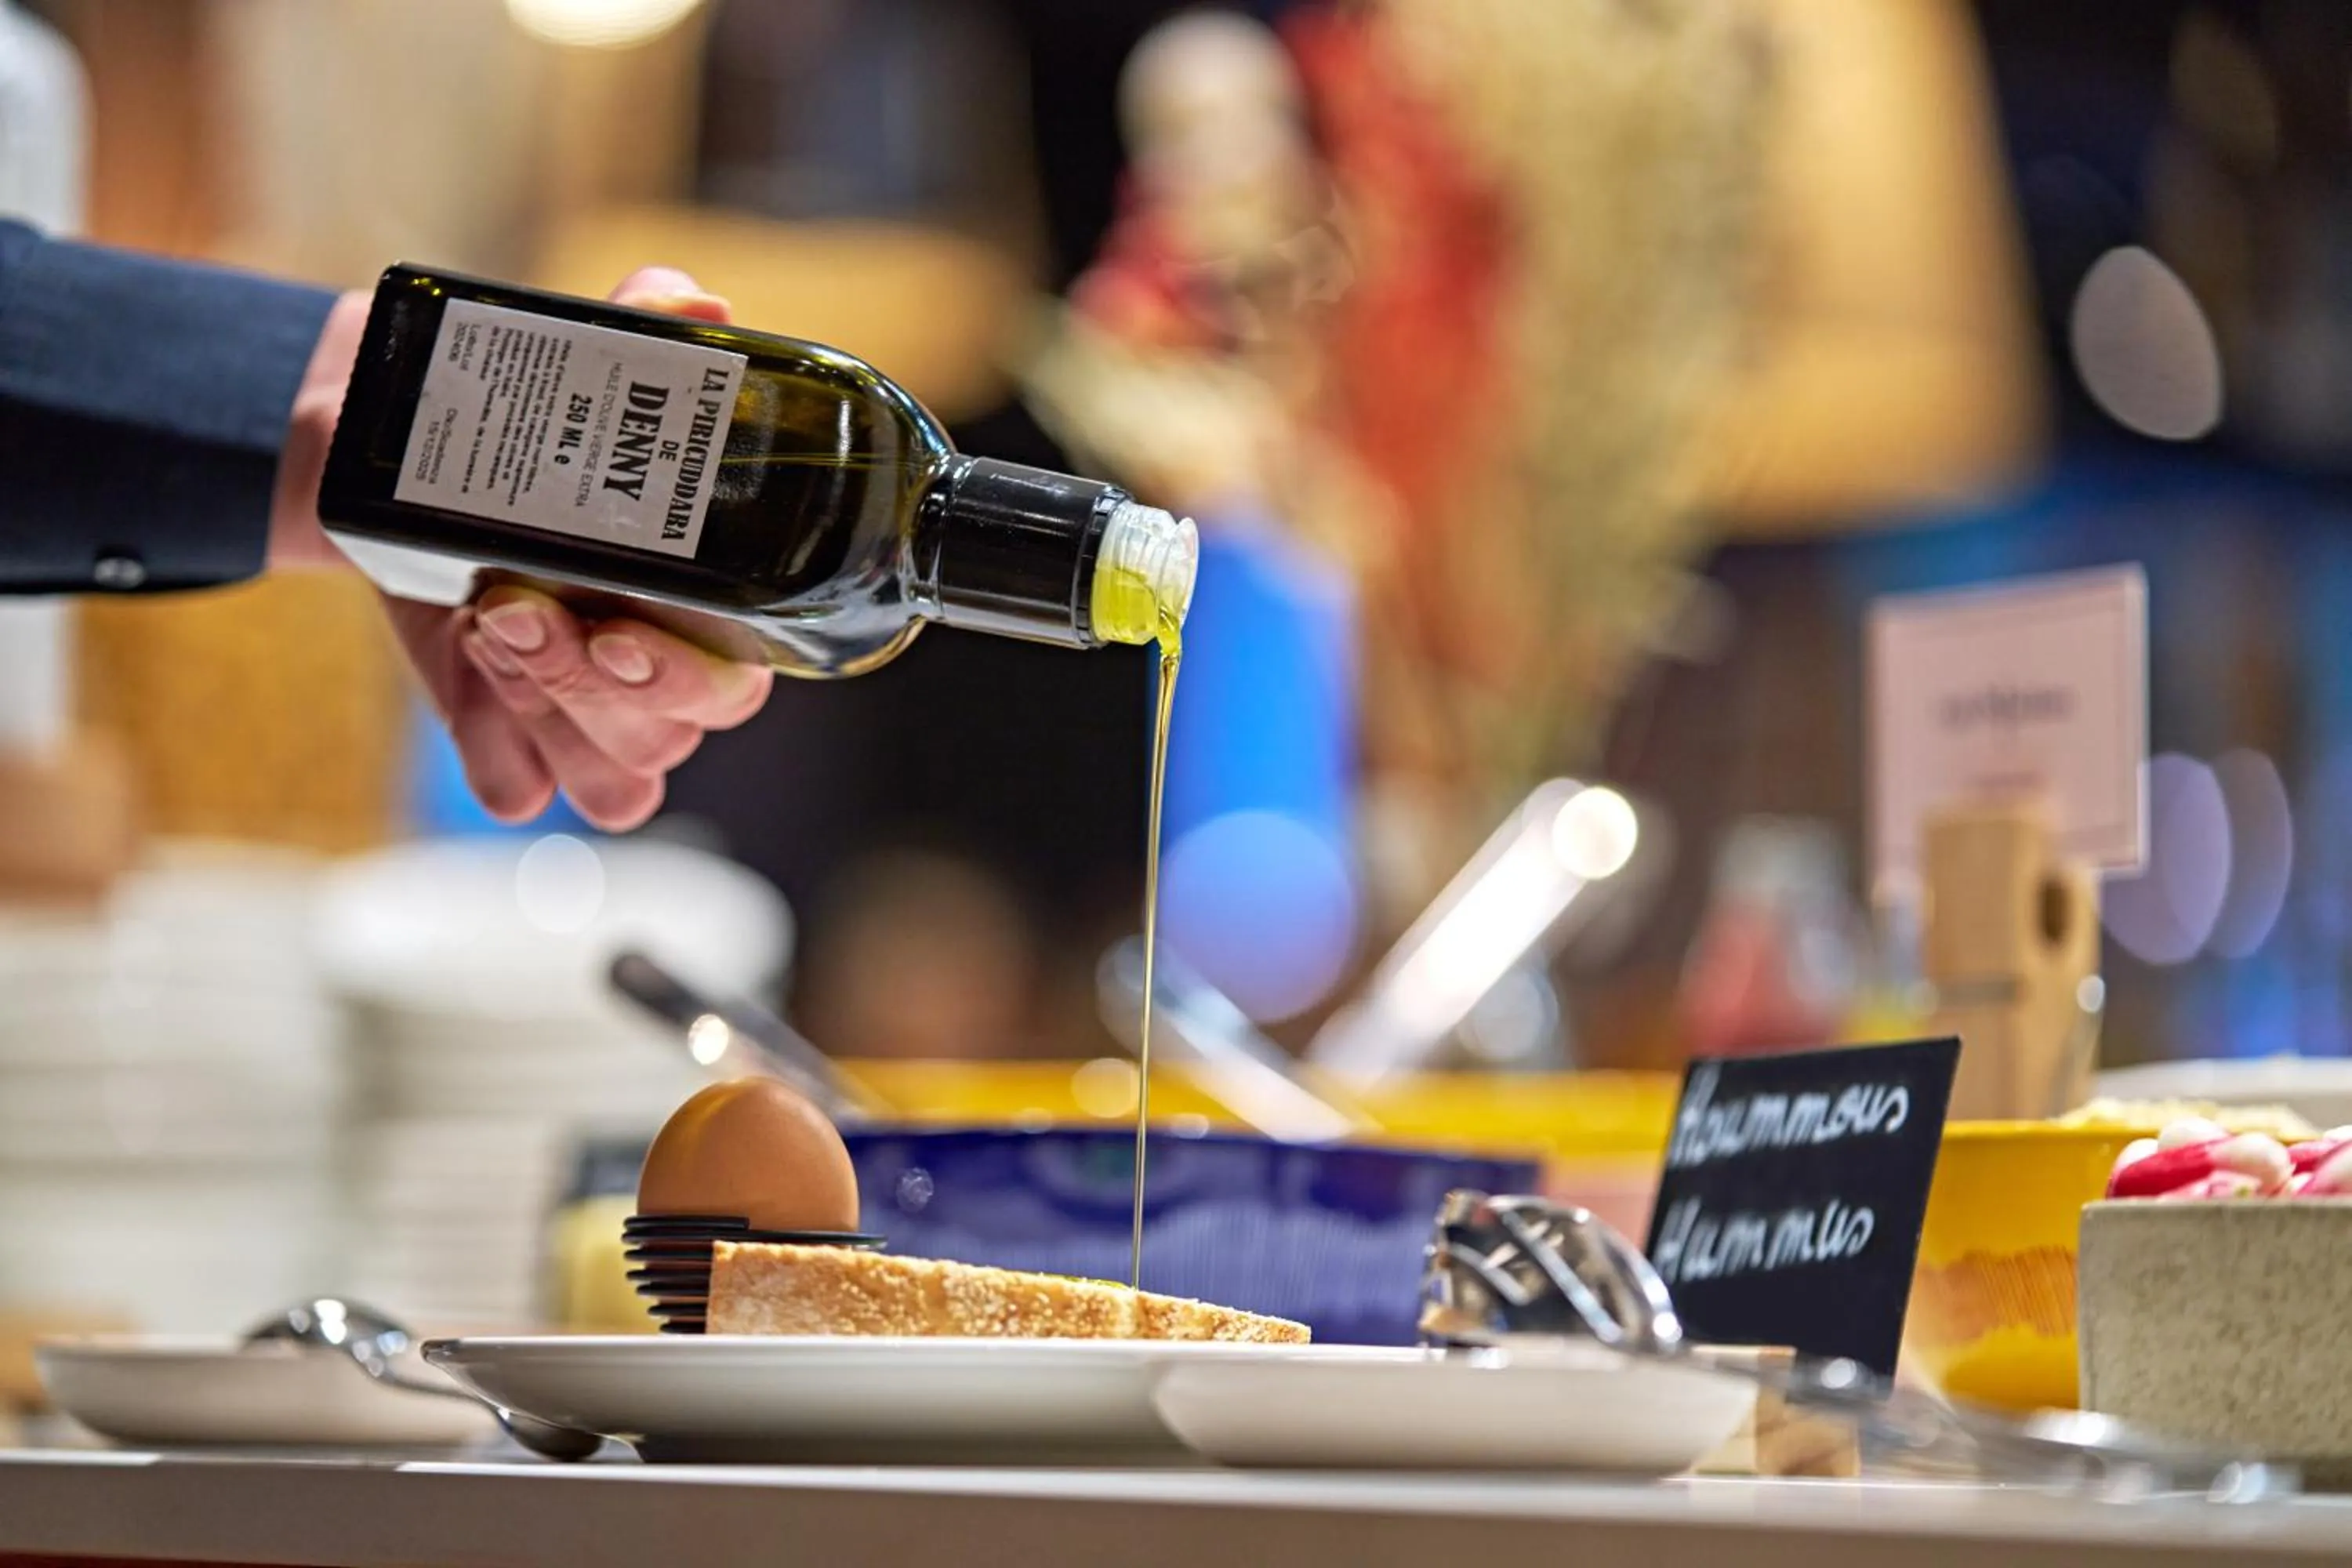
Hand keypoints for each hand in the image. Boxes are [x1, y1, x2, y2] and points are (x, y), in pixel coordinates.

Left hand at [273, 269, 773, 830]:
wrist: (386, 456)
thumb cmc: (507, 423)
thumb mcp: (562, 366)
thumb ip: (632, 326)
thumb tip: (694, 303)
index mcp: (705, 603)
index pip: (738, 683)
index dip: (683, 674)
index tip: (611, 627)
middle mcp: (659, 673)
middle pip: (673, 737)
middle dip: (592, 688)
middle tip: (511, 612)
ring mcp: (586, 716)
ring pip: (614, 780)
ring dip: (544, 714)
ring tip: (481, 627)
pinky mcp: (508, 737)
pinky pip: (524, 794)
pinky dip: (495, 753)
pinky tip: (465, 680)